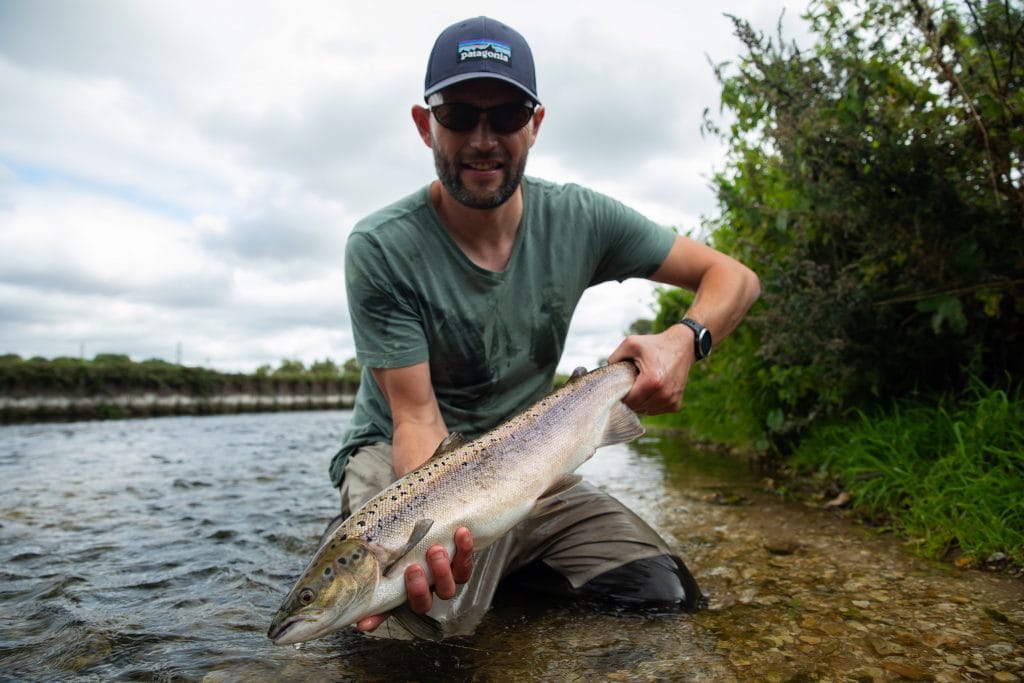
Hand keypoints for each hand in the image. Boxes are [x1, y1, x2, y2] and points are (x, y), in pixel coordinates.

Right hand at [355, 526, 473, 631]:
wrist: (436, 520)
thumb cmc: (408, 533)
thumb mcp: (392, 541)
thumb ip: (378, 552)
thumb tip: (353, 558)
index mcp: (403, 588)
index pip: (388, 608)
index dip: (377, 618)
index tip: (365, 623)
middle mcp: (425, 589)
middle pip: (424, 603)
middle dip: (418, 589)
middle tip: (413, 568)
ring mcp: (444, 579)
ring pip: (447, 587)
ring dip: (441, 570)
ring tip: (436, 550)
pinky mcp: (461, 565)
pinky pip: (465, 565)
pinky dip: (464, 550)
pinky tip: (461, 533)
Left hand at [608, 326, 693, 414]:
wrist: (683, 346)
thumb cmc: (655, 345)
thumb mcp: (631, 344)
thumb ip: (615, 357)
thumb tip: (606, 373)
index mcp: (652, 381)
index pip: (628, 401)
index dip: (621, 394)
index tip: (622, 385)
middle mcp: (664, 394)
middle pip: (636, 408)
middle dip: (630, 398)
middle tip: (632, 383)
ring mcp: (671, 401)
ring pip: (646, 411)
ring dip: (641, 402)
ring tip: (643, 385)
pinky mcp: (676, 404)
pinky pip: (656, 410)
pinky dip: (651, 403)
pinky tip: (652, 390)